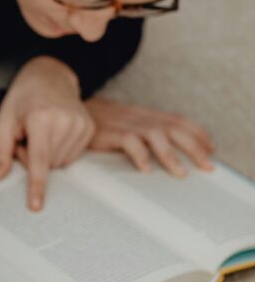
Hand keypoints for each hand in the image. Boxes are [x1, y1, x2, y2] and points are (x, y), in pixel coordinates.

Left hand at [0, 57, 94, 209]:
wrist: (49, 77)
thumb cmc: (22, 100)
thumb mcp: (3, 122)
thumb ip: (0, 151)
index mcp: (40, 117)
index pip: (39, 159)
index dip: (36, 185)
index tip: (36, 205)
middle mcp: (64, 120)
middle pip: (48, 164)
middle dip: (33, 159)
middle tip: (26, 138)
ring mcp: (81, 123)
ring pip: (60, 163)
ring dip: (47, 156)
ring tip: (41, 133)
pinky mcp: (89, 127)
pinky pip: (72, 156)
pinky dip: (59, 150)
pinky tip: (54, 132)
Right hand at [86, 97, 214, 175]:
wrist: (70, 108)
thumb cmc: (99, 121)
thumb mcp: (127, 122)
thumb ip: (145, 132)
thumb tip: (167, 149)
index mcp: (146, 115)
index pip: (179, 120)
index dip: (198, 133)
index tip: (211, 149)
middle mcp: (140, 117)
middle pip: (175, 128)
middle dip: (195, 147)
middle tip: (207, 166)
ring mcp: (126, 124)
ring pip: (156, 135)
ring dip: (171, 155)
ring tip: (180, 173)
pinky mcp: (110, 132)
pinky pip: (130, 142)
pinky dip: (141, 156)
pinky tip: (146, 170)